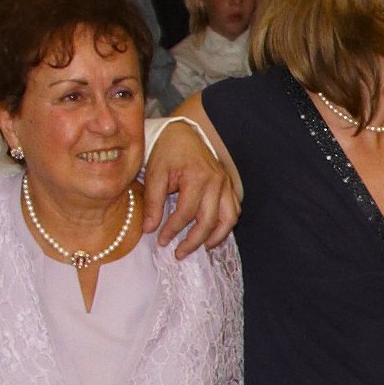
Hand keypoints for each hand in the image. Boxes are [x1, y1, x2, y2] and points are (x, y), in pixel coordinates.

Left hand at [142, 117, 241, 254]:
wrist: (183, 131)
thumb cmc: (167, 150)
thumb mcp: (154, 173)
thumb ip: (152, 202)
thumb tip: (149, 229)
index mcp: (197, 177)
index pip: (186, 213)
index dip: (173, 230)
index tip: (161, 241)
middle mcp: (216, 182)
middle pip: (209, 221)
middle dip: (194, 241)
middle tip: (179, 253)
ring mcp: (225, 183)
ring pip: (229, 218)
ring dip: (216, 236)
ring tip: (201, 247)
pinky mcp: (228, 185)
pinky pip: (234, 209)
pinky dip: (225, 224)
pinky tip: (212, 232)